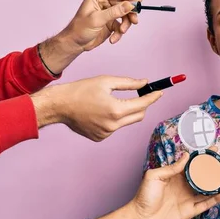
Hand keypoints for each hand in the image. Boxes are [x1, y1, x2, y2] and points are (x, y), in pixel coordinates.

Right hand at [31, 75, 160, 140]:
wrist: (60, 105)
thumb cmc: (81, 90)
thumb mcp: (106, 81)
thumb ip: (129, 83)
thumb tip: (145, 83)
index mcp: (116, 110)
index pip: (143, 104)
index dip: (153, 97)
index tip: (159, 92)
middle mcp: (113, 125)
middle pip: (139, 116)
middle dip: (142, 105)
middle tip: (141, 95)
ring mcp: (106, 133)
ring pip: (125, 122)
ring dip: (125, 112)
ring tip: (109, 102)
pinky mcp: (100, 137)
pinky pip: (114, 127)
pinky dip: (113, 119)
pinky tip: (100, 112)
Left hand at [38, 0, 141, 73]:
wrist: (75, 44)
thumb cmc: (80, 29)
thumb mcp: (97, 19)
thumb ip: (114, 12)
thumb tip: (130, 5)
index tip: (138, 2)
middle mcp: (105, 2)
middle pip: (124, 3)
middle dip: (130, 13)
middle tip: (134, 21)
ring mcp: (109, 13)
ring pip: (125, 15)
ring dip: (125, 25)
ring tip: (121, 32)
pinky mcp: (111, 23)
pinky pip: (122, 26)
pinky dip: (120, 33)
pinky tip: (113, 39)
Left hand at [131, 152, 219, 218]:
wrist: (141, 217)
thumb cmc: (144, 196)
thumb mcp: (155, 176)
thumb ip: (171, 167)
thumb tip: (186, 156)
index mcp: (177, 176)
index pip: (195, 165)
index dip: (205, 158)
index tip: (216, 150)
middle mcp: (186, 186)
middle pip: (206, 178)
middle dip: (218, 172)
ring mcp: (189, 198)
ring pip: (209, 191)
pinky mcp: (190, 211)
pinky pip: (206, 204)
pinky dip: (216, 199)